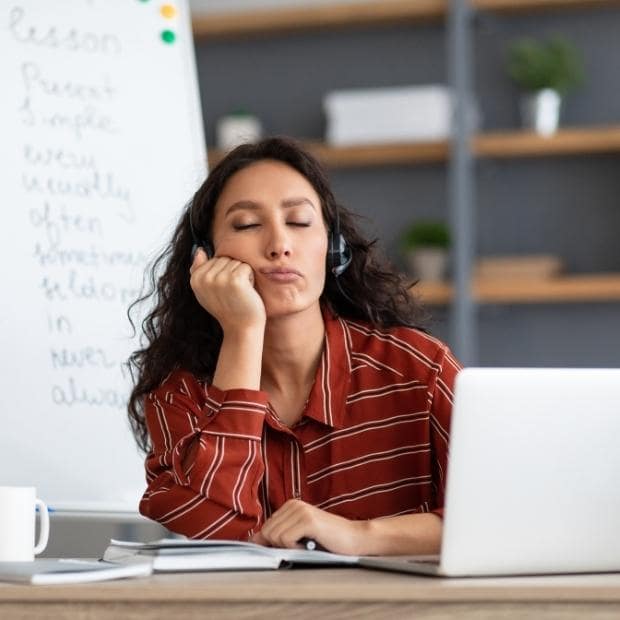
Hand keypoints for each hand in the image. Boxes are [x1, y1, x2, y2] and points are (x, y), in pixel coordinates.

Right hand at [190, 249, 265, 332]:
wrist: (241, 328)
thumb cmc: (227, 309)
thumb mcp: (207, 291)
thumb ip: (199, 270)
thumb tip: (199, 250)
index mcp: (195, 279)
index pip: (214, 259)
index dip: (223, 273)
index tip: (223, 290)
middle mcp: (204, 278)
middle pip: (226, 258)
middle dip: (233, 273)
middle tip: (232, 293)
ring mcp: (219, 278)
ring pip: (236, 262)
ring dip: (242, 276)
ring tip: (239, 293)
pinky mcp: (235, 280)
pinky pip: (246, 267)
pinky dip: (250, 278)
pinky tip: (246, 292)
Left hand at [250, 499, 367, 555]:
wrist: (355, 539)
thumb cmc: (328, 541)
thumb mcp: (300, 535)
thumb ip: (279, 535)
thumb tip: (253, 541)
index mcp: (290, 506)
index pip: (265, 528)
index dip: (269, 544)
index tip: (278, 551)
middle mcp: (293, 504)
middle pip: (267, 532)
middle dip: (280, 546)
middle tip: (300, 547)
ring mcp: (300, 510)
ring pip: (274, 536)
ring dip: (290, 547)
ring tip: (307, 545)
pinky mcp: (307, 520)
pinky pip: (285, 539)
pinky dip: (296, 548)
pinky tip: (310, 545)